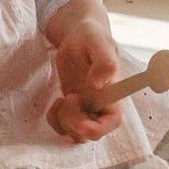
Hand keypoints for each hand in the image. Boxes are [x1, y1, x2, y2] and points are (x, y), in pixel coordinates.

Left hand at [45, 0, 123, 144]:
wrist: (76, 35)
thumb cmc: (91, 36)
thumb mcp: (97, 43)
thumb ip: (103, 62)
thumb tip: (99, 85)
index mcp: (112, 94)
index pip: (113, 122)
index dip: (99, 129)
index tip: (82, 124)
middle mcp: (100, 104)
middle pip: (92, 133)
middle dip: (76, 124)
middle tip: (67, 99)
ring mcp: (85, 107)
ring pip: (77, 133)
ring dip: (65, 124)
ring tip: (61, 100)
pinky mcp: (71, 107)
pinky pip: (63, 125)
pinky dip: (56, 120)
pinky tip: (56, 102)